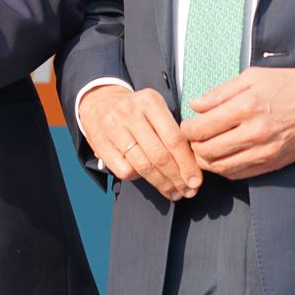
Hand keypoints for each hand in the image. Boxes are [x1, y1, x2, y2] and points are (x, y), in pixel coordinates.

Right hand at [79, 84, 201, 199]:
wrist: (98, 103)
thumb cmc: (136, 111)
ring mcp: (113, 128)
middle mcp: (130, 113)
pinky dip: (138, 178)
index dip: (187, 164)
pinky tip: (147, 178)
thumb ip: (172, 130)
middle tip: (189, 191)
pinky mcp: (101, 144)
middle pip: (159, 155)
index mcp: (150, 101)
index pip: (174, 138)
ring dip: (162, 183)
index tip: (196, 180)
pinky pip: (125, 170)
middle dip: (177, 178)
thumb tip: (193, 166)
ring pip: (143, 166)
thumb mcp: (155, 109)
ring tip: (174, 192)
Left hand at [180, 67, 294, 179]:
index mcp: (246, 107)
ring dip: (205, 160)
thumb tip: (195, 106)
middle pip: (207, 150)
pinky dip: (223, 169)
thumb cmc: (291, 86)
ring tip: (203, 149)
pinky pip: (238, 174)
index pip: (202, 127)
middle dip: (192, 146)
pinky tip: (221, 158)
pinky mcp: (272, 164)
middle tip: (191, 139)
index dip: (187, 129)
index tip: (186, 126)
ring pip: (220, 166)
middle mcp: (253, 133)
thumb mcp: (253, 77)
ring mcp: (263, 152)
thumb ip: (220, 92)